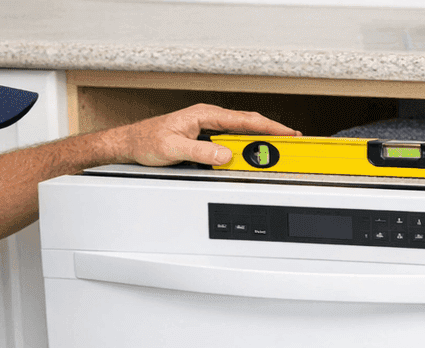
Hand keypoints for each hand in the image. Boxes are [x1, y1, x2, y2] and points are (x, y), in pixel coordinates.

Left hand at [108, 103, 299, 167]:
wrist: (132, 143)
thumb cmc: (148, 140)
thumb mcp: (173, 149)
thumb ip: (200, 152)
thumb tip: (225, 156)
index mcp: (204, 114)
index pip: (244, 120)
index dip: (269, 128)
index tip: (287, 134)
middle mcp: (209, 117)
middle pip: (248, 126)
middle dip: (272, 134)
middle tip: (292, 144)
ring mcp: (209, 127)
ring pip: (242, 134)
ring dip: (260, 143)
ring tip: (279, 152)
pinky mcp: (207, 138)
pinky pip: (232, 142)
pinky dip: (246, 148)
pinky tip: (254, 155)